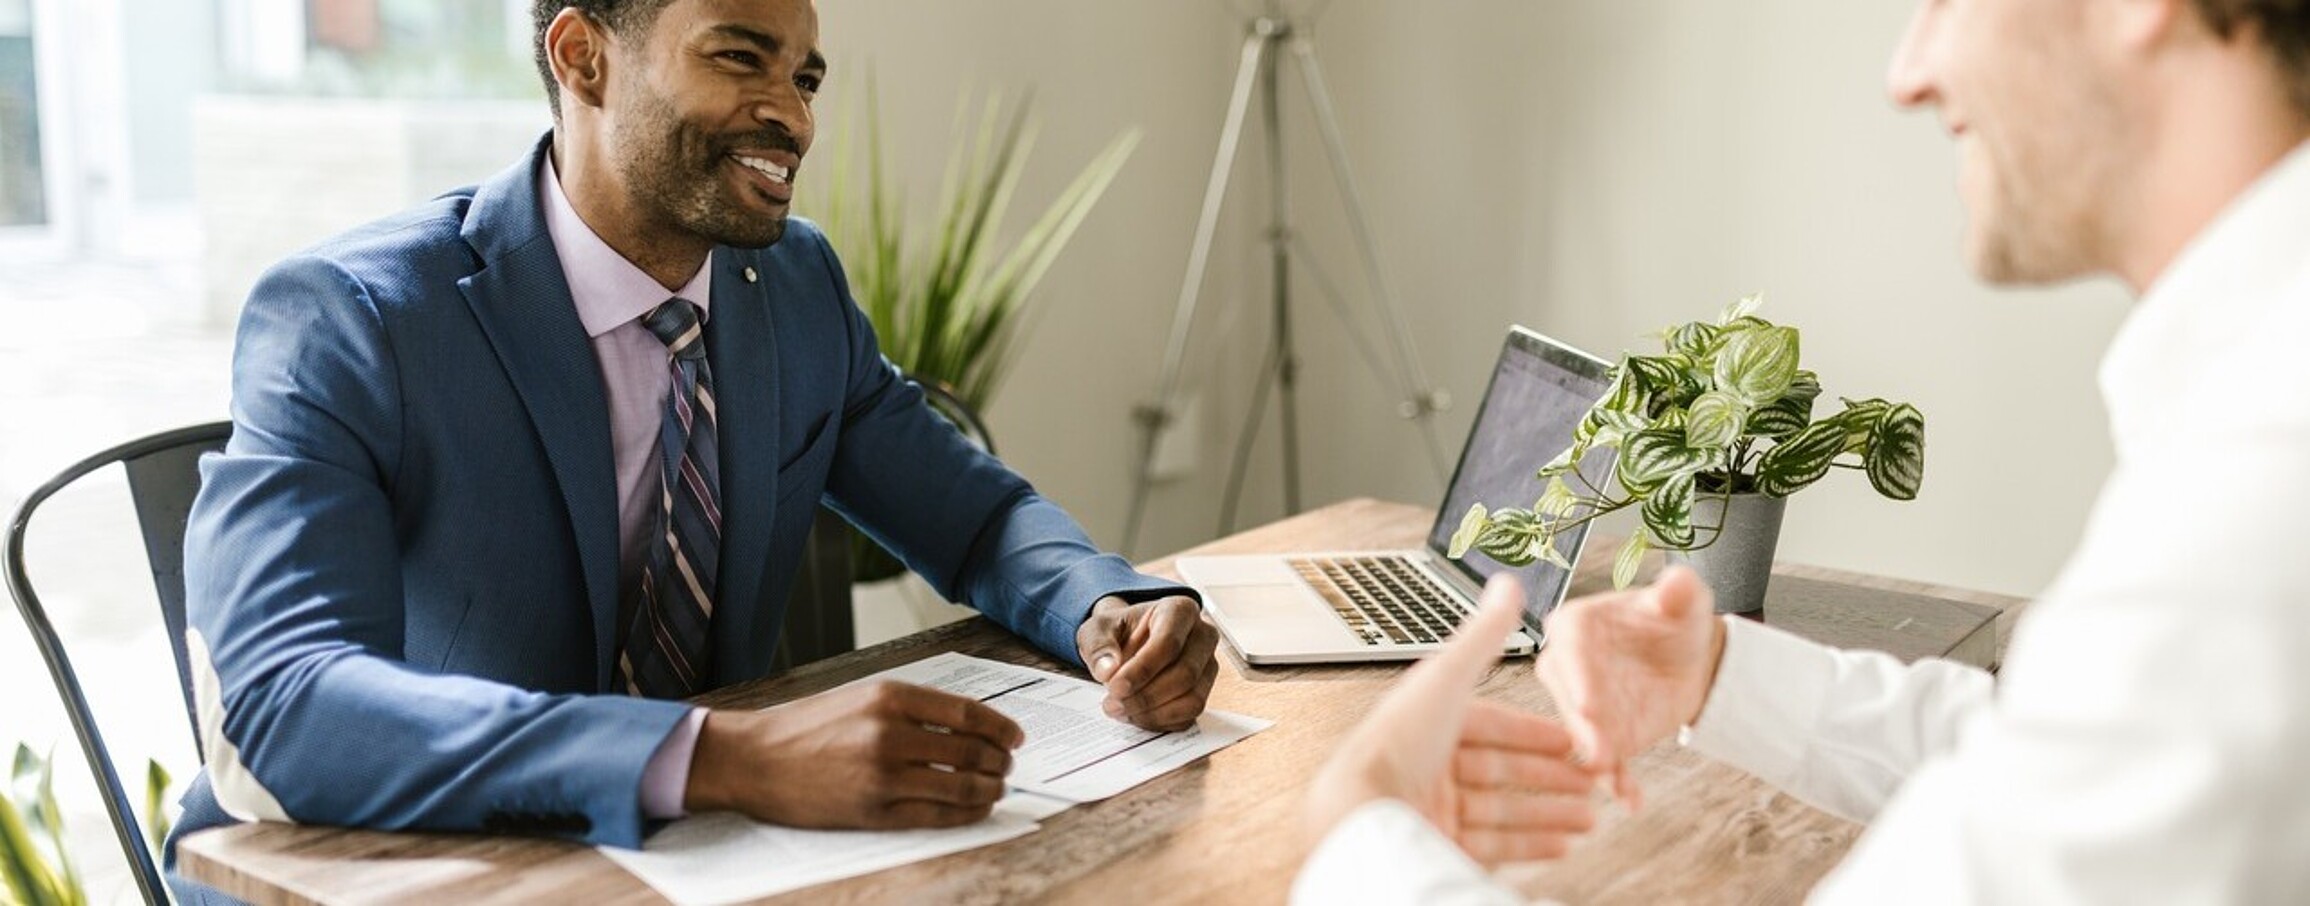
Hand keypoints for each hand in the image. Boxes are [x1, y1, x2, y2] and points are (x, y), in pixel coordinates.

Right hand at [683, 680, 1025, 828]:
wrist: (754, 759)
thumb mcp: (862, 697)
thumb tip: (969, 725)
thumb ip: (913, 708)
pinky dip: (966, 813)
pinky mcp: (875, 811)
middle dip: (1000, 761)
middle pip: (972, 751)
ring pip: (961, 786)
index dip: (1001, 727)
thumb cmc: (808, 727)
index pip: (968, 713)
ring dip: (989, 788)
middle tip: (1008, 766)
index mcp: (890, 697)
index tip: (1016, 737)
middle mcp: (891, 734)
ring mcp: (884, 776)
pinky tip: (975, 808)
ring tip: (996, 788)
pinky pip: (937, 815)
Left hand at [1076, 595, 1219, 730]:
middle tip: (1113, 704)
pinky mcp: (1204, 691)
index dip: (1142, 669)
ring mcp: (1208, 666)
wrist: (1128, 642)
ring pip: (1192, 699)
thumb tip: (1108, 671)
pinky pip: (1190, 715)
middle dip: (1146, 696)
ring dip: (1153, 713)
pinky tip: (1136, 715)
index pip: (1169, 643)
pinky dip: (1160, 721)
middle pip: (1185, 674)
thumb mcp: (1097, 629)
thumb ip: (1098, 646)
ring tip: (1122, 710)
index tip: (1114, 687)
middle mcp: (1203, 636)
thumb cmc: (1119, 631)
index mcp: (1180, 610)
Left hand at [1305, 575, 1596, 864]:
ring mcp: (1433, 808)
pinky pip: (1494, 845)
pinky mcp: (1437, 844)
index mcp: (1428, 722)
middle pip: (1502, 770)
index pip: (1492, 726)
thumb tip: (1508, 583)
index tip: (1574, 741)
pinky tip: (1563, 845)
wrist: (1364, 814)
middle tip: (1594, 782)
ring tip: (1591, 818)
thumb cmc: (1398, 743)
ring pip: (1505, 810)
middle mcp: (1428, 765)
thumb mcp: (1448, 678)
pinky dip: (1532, 844)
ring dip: (1552, 813)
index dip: (1536, 733)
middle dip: (1553, 777)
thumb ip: (1484, 635)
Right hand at [1535, 564, 1726, 808]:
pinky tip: (1631, 799)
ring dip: (1596, 758)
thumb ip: (1678, 591)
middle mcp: (1567, 667)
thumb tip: (1677, 582)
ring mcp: (1581, 706)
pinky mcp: (1602, 737)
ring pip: (1582, 735)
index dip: (1578, 676)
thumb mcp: (1683, 601)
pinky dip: (1617, 781)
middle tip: (1598, 751)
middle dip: (1583, 727)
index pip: (1569, 647)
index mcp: (1575, 625)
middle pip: (1569, 698)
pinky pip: (1606, 760)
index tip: (1589, 703)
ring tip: (1614, 778)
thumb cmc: (1675, 620)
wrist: (1688, 659)